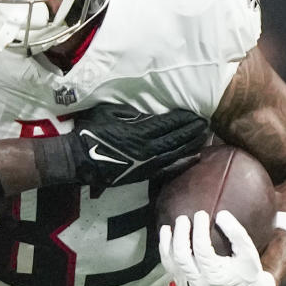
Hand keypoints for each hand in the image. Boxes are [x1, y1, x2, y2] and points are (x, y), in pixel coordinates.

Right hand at [68, 105, 206, 185]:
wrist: (79, 159)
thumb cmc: (91, 131)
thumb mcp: (110, 112)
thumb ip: (132, 112)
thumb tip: (149, 112)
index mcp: (141, 130)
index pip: (170, 123)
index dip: (185, 117)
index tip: (196, 112)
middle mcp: (149, 147)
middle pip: (178, 137)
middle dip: (193, 129)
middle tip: (206, 122)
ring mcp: (148, 162)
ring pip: (177, 152)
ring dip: (192, 143)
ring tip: (204, 135)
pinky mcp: (144, 173)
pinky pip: (169, 167)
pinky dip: (183, 162)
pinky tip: (194, 156)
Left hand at [159, 210, 275, 285]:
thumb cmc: (247, 274)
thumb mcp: (249, 254)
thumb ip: (237, 234)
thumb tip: (221, 215)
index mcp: (216, 278)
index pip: (202, 249)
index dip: (199, 229)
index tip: (201, 214)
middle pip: (181, 256)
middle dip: (180, 234)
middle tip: (183, 219)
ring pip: (171, 264)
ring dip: (167, 244)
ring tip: (168, 228)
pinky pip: (171, 270)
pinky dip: (167, 254)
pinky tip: (167, 241)